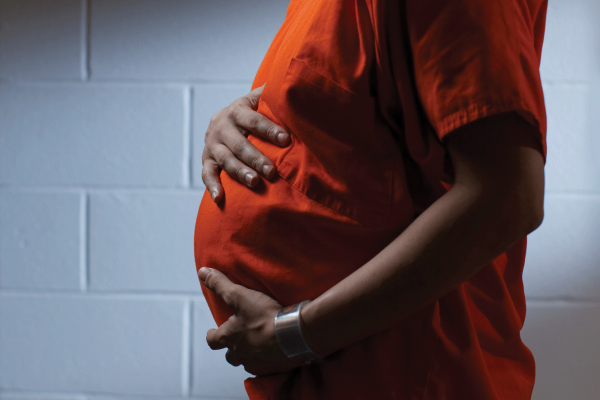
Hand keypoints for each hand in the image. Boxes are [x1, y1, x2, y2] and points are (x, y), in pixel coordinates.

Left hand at [198, 267, 298, 375]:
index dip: (211, 335)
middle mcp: (240, 352)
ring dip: (248, 354)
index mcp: (229, 338)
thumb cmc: (263, 316)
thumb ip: (220, 284)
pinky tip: (273, 351)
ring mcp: (257, 360)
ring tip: (255, 345)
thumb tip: (202, 272)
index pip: (213, 340)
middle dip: (231, 349)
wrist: (291, 334)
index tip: (212, 331)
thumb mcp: (239, 295)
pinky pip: (265, 365)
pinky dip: (266, 358)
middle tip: (236, 339)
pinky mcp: (274, 364)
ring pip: (247, 362)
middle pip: (230, 356)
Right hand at [202, 85, 289, 202]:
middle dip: (256, 158)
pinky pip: (207, 174)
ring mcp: (212, 144)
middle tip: (272, 171)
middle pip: (239, 144)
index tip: (286, 140)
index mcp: (237, 110)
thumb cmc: (252, 112)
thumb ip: (272, 93)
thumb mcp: (259, 99)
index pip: (254, 120)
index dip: (269, 129)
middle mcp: (222, 126)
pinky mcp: (207, 160)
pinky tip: (219, 198)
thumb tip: (295, 80)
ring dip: (239, 172)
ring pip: (225, 160)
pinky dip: (212, 186)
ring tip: (254, 182)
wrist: (225, 120)